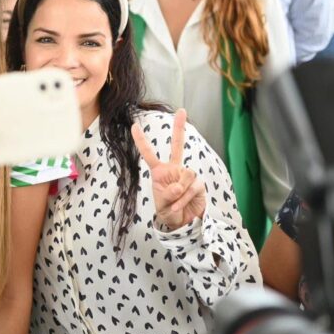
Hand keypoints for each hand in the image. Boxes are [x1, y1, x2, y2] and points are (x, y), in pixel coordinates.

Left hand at [131, 109, 205, 229]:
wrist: (182, 223)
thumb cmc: (168, 210)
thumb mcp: (162, 204)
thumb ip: (168, 194)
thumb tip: (179, 186)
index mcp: (160, 171)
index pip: (149, 154)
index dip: (141, 141)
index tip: (134, 126)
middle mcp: (174, 169)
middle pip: (178, 146)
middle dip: (179, 128)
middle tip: (181, 111)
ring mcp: (187, 175)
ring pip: (186, 174)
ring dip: (179, 192)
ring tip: (174, 202)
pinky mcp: (199, 184)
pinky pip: (192, 187)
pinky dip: (184, 199)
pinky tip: (180, 206)